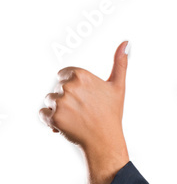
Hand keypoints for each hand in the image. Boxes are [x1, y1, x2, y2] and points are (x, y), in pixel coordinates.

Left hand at [40, 40, 129, 165]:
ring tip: (76, 119)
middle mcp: (70, 87)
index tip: (85, 98)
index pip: (64, 75)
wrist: (106, 141)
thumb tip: (126, 43)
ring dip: (58, 110)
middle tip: (83, 111)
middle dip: (66, 99)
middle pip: (57, 88)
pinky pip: (43, 114)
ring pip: (50, 101)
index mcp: (81, 75)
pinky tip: (65, 126)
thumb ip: (120, 63)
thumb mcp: (118, 87)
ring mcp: (61, 102)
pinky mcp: (53, 117)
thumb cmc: (111, 114)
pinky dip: (51, 121)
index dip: (73, 87)